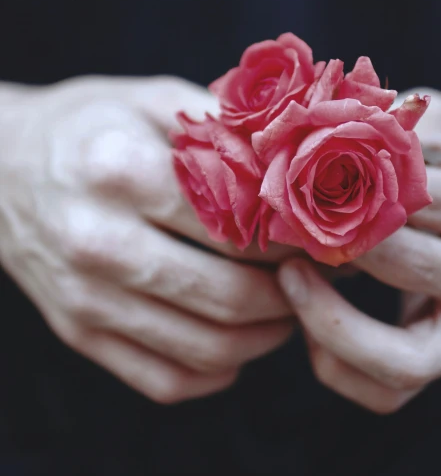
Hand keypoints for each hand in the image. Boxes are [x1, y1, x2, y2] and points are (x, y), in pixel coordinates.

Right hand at [0, 76, 293, 402]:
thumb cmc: (87, 125)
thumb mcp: (149, 97)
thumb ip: (222, 125)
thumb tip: (298, 158)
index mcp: (120, 171)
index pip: (236, 225)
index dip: (295, 237)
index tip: (327, 237)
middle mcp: (98, 240)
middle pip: (228, 294)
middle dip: (291, 293)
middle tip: (318, 277)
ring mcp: (84, 296)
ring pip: (206, 347)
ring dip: (265, 336)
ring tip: (290, 308)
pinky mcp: (78, 332)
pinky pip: (165, 378)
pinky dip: (217, 370)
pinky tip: (238, 339)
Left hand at [278, 90, 440, 412]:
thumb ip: (400, 125)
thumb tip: (320, 129)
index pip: (438, 202)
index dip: (369, 183)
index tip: (315, 167)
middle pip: (416, 271)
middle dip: (343, 243)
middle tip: (289, 220)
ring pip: (400, 361)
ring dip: (330, 322)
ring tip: (288, 275)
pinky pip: (387, 390)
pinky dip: (338, 363)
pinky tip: (307, 315)